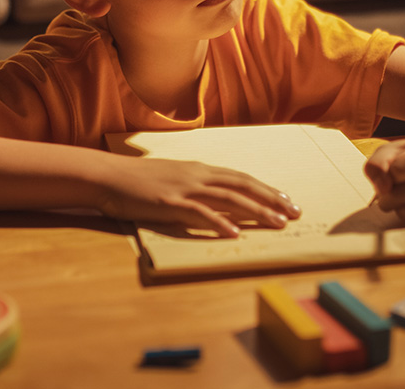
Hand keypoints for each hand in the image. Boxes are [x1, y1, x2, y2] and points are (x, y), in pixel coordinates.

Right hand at [94, 155, 300, 237]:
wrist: (109, 176)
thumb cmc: (138, 179)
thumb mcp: (173, 177)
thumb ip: (195, 185)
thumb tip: (217, 198)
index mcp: (199, 169)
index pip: (240, 178)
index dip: (266, 189)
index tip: (286, 200)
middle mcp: (197, 175)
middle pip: (243, 185)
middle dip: (272, 199)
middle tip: (295, 213)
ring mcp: (185, 188)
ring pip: (230, 198)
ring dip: (256, 211)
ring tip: (277, 223)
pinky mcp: (170, 202)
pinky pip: (200, 213)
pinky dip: (220, 223)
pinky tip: (235, 234)